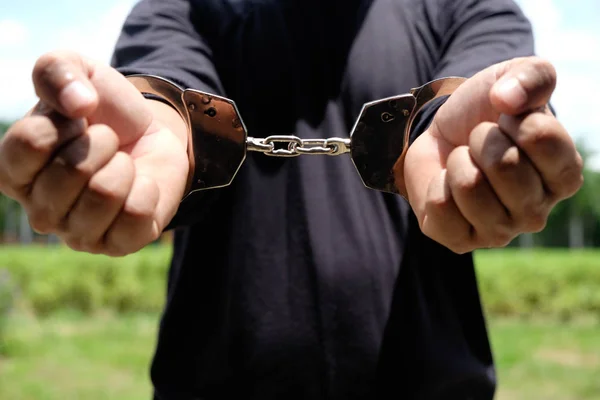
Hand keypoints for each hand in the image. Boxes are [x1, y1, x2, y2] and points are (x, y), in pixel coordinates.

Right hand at [0, 51, 188, 255]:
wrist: (152, 138)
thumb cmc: (105, 112)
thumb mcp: (77, 73)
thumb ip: (58, 71)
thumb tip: (78, 103)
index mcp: (13, 170)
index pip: (31, 142)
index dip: (67, 121)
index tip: (79, 120)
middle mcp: (38, 210)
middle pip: (72, 171)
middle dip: (102, 143)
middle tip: (108, 143)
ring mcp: (77, 233)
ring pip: (104, 194)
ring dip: (124, 166)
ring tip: (123, 165)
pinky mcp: (117, 245)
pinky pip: (136, 213)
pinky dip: (148, 189)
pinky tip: (140, 186)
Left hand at [404, 56, 583, 252]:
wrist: (441, 137)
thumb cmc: (485, 113)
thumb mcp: (513, 79)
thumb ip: (529, 76)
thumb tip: (507, 100)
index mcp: (564, 175)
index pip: (541, 137)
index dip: (513, 118)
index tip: (507, 121)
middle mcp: (538, 212)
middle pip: (504, 165)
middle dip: (481, 140)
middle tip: (479, 143)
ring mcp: (500, 232)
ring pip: (469, 186)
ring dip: (459, 162)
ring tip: (464, 162)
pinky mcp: (461, 241)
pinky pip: (441, 207)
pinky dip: (436, 185)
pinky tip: (447, 185)